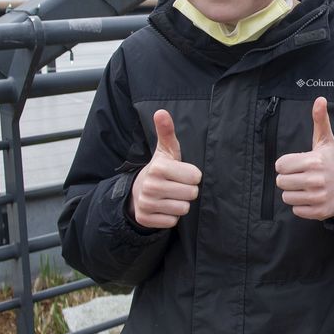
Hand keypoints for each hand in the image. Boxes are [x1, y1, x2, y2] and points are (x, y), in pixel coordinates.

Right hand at [129, 110, 201, 228]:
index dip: (192, 176)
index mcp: (158, 167)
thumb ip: (166, 131)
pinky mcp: (146, 219)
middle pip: (192, 194)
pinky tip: (163, 207)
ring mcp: (146, 204)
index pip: (196, 177)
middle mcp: (151, 186)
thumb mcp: (165, 150)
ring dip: (180, 203)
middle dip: (188, 190)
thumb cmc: (160, 169)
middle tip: (176, 185)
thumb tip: (161, 111)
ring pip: (183, 209)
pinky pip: (173, 221)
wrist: (137, 191)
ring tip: (170, 196)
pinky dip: (171, 216)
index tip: (182, 173)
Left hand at [275, 97, 333, 220]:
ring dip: (294, 193)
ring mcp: (318, 197)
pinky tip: (312, 198)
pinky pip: (296, 211)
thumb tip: (319, 98)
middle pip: (281, 182)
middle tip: (302, 176)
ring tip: (307, 187)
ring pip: (287, 197)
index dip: (287, 165)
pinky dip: (302, 206)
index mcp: (313, 160)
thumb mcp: (326, 141)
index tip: (299, 164)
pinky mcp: (319, 211)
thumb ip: (320, 120)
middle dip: (289, 179)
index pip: (280, 165)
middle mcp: (315, 179)